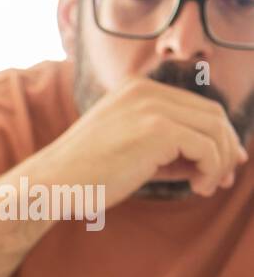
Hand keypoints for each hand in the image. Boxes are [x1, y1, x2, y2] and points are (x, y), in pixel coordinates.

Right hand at [32, 76, 247, 206]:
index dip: (216, 135)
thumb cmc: (84, 174)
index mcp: (137, 89)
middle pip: (212, 114)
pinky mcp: (158, 130)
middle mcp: (147, 90)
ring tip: (207, 187)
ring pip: (215, 130)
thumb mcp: (128, 148)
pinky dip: (211, 170)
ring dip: (220, 162)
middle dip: (225, 148)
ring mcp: (152, 107)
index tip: (220, 165)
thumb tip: (213, 159)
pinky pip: (207, 148)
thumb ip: (167, 146)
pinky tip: (198, 188)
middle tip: (223, 179)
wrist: (51, 184)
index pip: (195, 106)